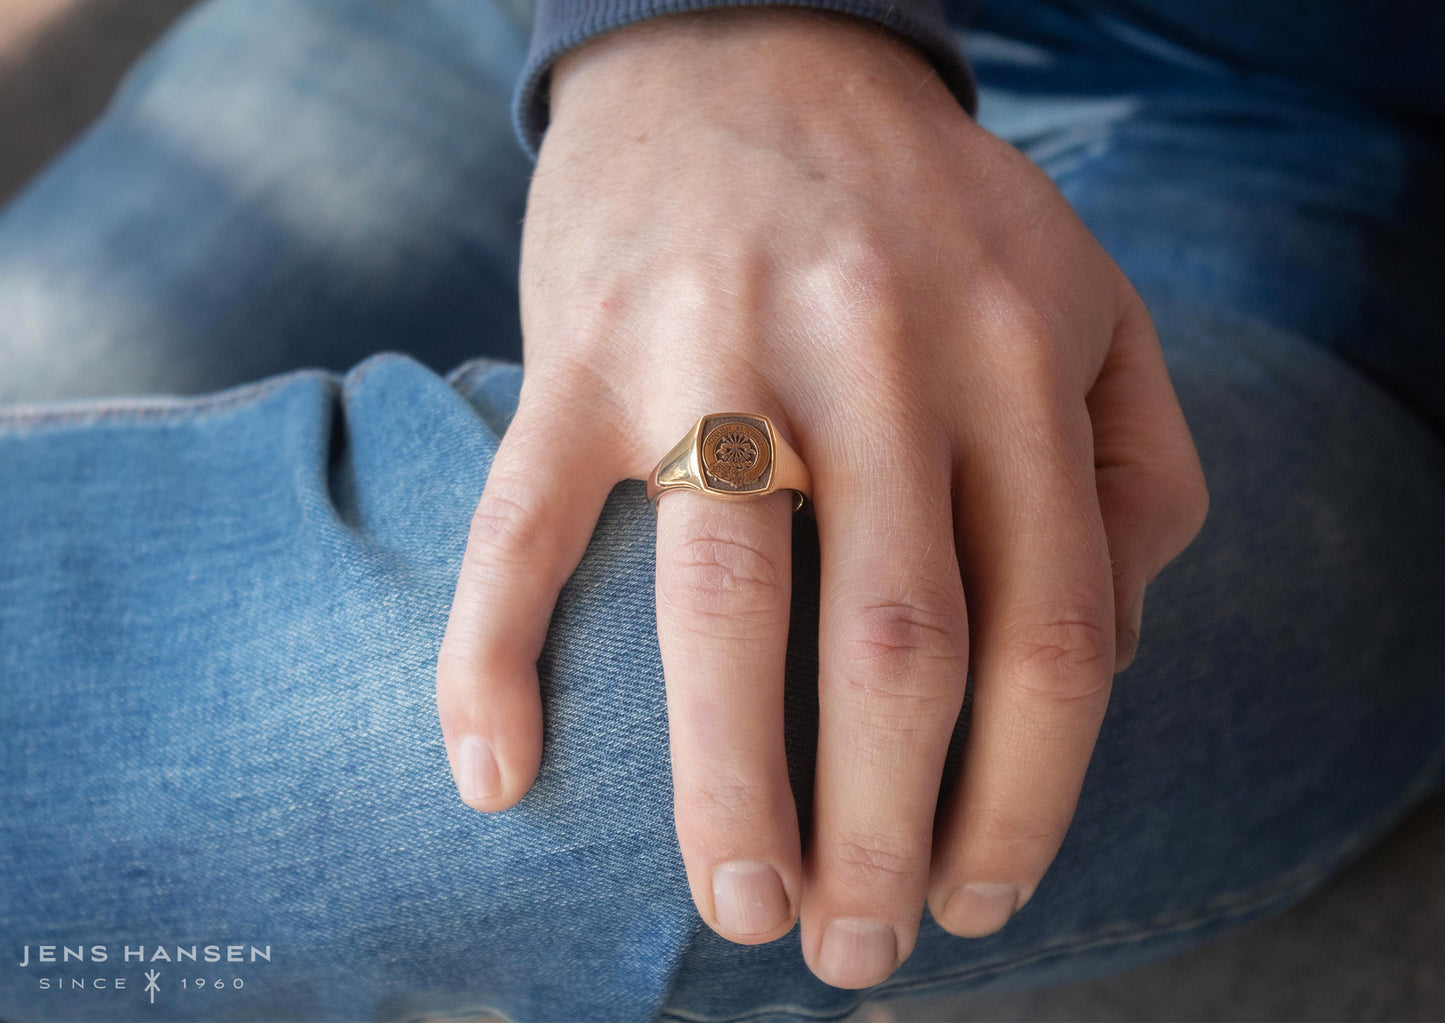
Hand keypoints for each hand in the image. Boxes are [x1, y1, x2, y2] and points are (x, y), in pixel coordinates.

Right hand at [436, 7, 1207, 988]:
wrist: (749, 45)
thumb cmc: (925, 210)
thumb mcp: (1088, 304)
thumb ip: (1136, 473)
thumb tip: (1115, 658)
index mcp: (1015, 360)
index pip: (1053, 630)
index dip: (1029, 794)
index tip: (984, 894)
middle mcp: (875, 353)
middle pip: (899, 645)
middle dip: (884, 835)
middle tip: (855, 952)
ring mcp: (714, 347)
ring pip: (723, 606)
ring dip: (726, 789)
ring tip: (737, 909)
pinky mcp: (580, 348)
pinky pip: (520, 520)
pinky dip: (489, 654)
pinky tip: (491, 776)